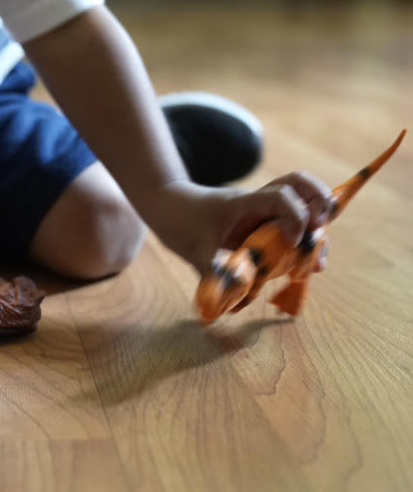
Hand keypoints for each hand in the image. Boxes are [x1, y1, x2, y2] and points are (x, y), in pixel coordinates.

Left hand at [153, 172, 332, 273]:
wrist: (170, 206)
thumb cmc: (183, 221)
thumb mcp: (195, 249)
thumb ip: (214, 273)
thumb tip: (232, 304)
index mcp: (245, 202)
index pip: (281, 196)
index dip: (294, 216)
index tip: (293, 241)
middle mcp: (260, 201)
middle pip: (303, 187)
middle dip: (321, 209)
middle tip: (317, 240)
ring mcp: (265, 209)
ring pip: (304, 199)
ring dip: (319, 224)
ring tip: (317, 261)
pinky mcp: (265, 222)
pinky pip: (295, 219)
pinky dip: (306, 237)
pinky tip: (306, 264)